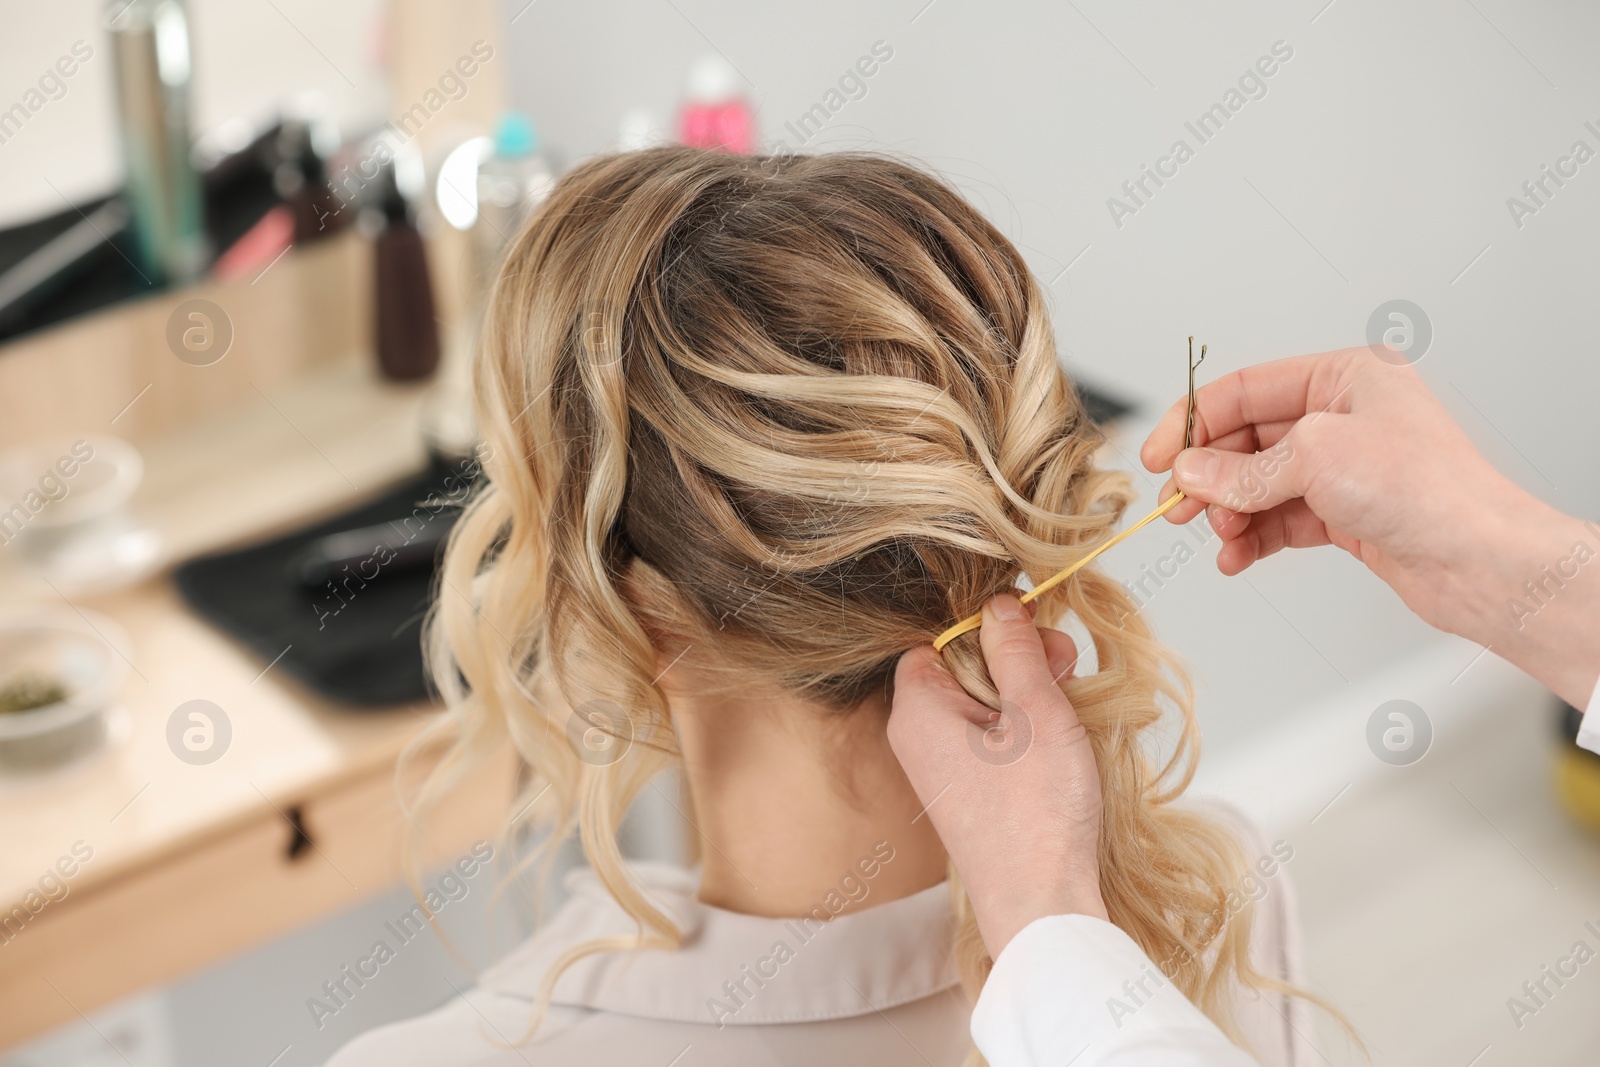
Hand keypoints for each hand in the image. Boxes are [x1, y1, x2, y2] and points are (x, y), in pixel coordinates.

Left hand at [887, 594, 1107, 957]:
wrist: (1039, 903)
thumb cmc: (1035, 813)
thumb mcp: (1034, 712)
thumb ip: (1015, 650)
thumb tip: (999, 605)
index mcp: (917, 709)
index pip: (936, 639)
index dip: (986, 627)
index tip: (1034, 629)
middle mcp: (916, 737)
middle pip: (960, 668)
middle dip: (1014, 658)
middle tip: (1064, 662)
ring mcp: (939, 769)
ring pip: (979, 703)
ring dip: (1024, 693)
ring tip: (1068, 699)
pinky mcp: (964, 793)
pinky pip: (986, 739)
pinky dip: (1021, 729)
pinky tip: (1057, 736)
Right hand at [1140, 346, 1599, 706]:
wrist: (1478, 561)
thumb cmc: (1425, 490)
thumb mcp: (1314, 459)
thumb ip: (1242, 469)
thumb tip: (1191, 474)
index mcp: (1343, 378)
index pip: (1246, 390)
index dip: (1193, 421)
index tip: (1158, 456)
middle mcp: (1343, 417)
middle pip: (1247, 440)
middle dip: (1209, 475)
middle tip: (1175, 504)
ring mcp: (1344, 468)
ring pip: (1259, 484)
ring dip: (1228, 511)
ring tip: (1218, 534)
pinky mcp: (1346, 514)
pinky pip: (1279, 520)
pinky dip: (1252, 537)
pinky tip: (1236, 556)